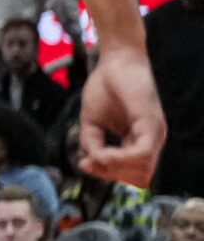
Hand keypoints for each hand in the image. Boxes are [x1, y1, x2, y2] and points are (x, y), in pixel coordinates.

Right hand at [79, 47, 165, 186]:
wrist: (114, 61)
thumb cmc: (105, 86)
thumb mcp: (91, 123)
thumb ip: (92, 145)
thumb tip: (90, 164)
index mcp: (139, 141)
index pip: (132, 175)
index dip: (108, 175)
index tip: (85, 164)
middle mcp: (151, 141)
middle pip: (138, 179)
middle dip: (110, 175)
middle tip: (88, 162)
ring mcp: (155, 134)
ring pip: (142, 172)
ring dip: (114, 169)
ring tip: (96, 154)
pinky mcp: (152, 125)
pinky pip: (140, 154)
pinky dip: (119, 158)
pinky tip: (103, 151)